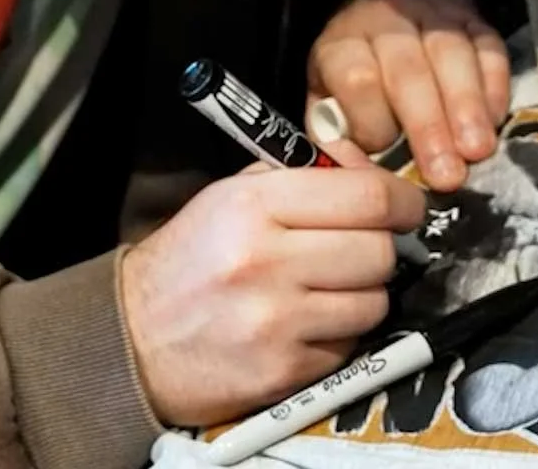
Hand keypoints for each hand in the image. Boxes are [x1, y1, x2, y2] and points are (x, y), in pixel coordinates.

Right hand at [119, 165, 424, 426]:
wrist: (132, 341)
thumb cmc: (190, 260)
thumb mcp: (230, 196)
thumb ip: (301, 173)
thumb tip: (370, 166)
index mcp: (253, 205)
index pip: (367, 196)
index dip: (402, 200)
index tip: (405, 206)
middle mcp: (266, 261)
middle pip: (380, 251)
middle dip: (378, 249)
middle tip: (356, 251)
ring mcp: (276, 322)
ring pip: (374, 303)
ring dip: (361, 297)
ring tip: (323, 292)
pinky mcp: (283, 372)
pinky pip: (348, 348)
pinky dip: (336, 337)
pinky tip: (302, 328)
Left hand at [307, 0, 510, 190]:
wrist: (386, 5)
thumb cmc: (355, 68)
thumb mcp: (327, 95)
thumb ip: (336, 134)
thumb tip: (357, 175)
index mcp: (343, 44)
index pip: (357, 80)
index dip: (372, 121)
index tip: (384, 153)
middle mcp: (386, 23)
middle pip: (408, 72)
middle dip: (429, 127)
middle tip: (446, 175)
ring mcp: (433, 15)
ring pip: (452, 56)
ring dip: (467, 108)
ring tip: (477, 151)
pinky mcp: (473, 18)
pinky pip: (489, 48)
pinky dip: (495, 87)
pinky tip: (495, 122)